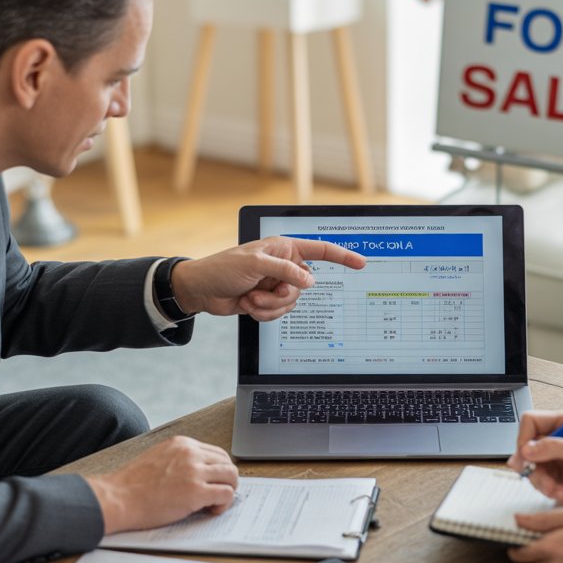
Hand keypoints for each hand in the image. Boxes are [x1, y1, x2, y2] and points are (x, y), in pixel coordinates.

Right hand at [85, 435, 239, 533]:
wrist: (117, 498)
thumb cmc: (132, 485)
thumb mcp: (158, 458)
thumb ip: (179, 460)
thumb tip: (198, 471)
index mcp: (182, 444)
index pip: (216, 452)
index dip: (218, 470)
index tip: (212, 482)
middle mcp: (191, 453)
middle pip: (227, 462)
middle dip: (226, 480)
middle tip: (216, 494)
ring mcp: (194, 472)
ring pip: (232, 476)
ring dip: (228, 491)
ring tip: (214, 503)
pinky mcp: (196, 492)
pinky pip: (227, 494)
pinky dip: (224, 504)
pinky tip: (211, 510)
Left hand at [170, 237, 365, 319]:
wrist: (202, 291)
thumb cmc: (223, 268)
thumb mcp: (255, 264)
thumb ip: (285, 271)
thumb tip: (309, 281)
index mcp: (284, 249)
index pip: (319, 251)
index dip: (342, 256)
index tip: (360, 263)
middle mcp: (284, 266)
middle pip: (303, 288)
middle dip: (281, 296)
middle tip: (260, 291)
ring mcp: (276, 285)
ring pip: (291, 304)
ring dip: (269, 306)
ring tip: (250, 298)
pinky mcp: (268, 301)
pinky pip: (279, 314)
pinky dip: (263, 313)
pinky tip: (247, 305)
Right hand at [506, 409, 562, 508]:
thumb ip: (554, 448)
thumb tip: (526, 450)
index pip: (530, 422)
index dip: (524, 439)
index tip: (526, 457)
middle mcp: (556, 440)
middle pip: (526, 450)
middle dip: (535, 470)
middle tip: (547, 483)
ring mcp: (555, 460)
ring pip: (532, 471)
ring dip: (546, 485)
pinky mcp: (557, 478)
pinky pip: (542, 485)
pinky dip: (554, 492)